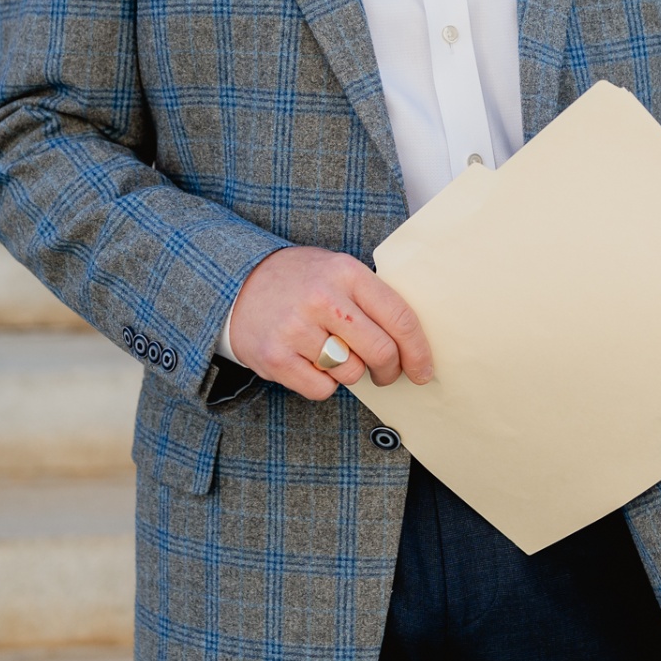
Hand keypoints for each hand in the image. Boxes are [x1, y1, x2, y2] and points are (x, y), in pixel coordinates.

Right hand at [229, 245, 433, 402]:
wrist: (237, 283)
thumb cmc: (299, 282)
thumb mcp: (336, 271)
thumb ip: (371, 298)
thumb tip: (414, 344)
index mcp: (346, 272)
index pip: (400, 317)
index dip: (418, 351)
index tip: (423, 370)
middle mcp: (323, 297)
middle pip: (381, 351)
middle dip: (390, 371)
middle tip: (385, 374)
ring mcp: (296, 328)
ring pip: (351, 373)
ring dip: (349, 372)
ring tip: (330, 353)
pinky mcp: (275, 356)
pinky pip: (321, 389)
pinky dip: (322, 383)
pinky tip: (309, 362)